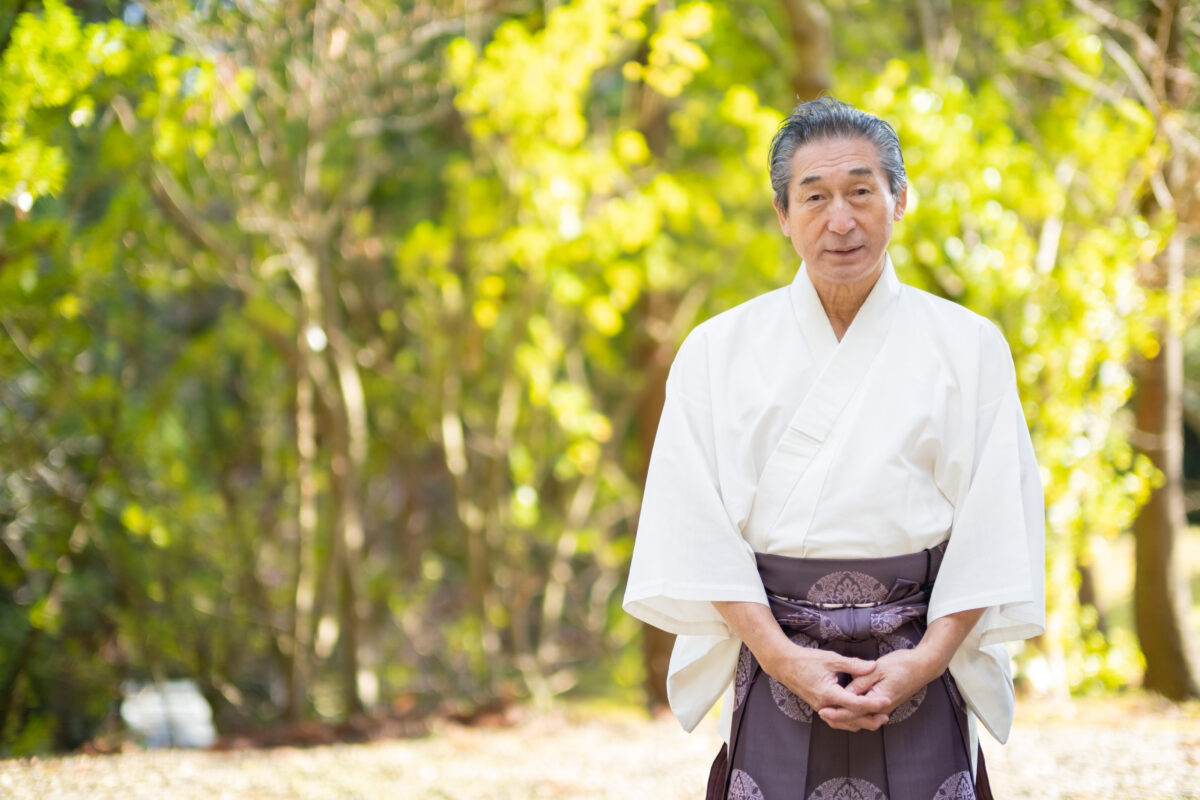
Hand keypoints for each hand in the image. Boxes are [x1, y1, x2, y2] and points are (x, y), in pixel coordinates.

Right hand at [765, 643, 890, 730]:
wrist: (785, 665)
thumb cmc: (807, 660)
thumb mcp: (832, 659)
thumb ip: (854, 665)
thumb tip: (873, 667)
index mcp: (828, 693)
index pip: (855, 704)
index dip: (873, 704)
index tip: (887, 701)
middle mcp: (824, 705)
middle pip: (851, 720)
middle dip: (869, 720)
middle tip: (886, 716)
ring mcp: (821, 708)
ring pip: (843, 723)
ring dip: (860, 723)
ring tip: (876, 718)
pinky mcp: (819, 708)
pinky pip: (836, 720)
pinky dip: (848, 721)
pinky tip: (858, 716)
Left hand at [819, 647, 935, 730]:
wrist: (923, 666)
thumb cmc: (902, 665)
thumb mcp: (878, 669)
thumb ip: (860, 681)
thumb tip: (844, 691)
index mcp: (878, 701)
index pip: (853, 711)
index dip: (836, 711)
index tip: (821, 709)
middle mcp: (881, 709)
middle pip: (856, 719)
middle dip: (838, 718)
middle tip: (820, 712)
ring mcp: (884, 708)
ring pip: (861, 718)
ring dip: (846, 717)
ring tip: (828, 712)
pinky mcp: (884, 703)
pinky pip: (866, 713)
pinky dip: (854, 712)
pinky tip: (844, 705)